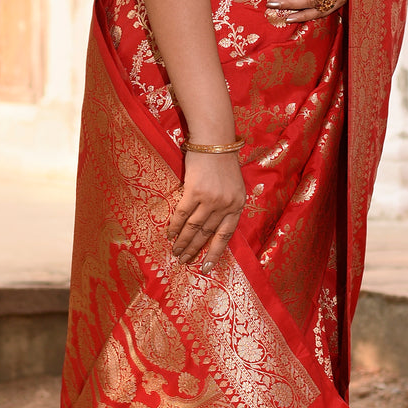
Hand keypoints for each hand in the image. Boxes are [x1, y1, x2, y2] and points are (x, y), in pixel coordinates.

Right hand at [167, 151, 245, 272]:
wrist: (214, 140)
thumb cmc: (222, 162)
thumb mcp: (232, 186)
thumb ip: (225, 205)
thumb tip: (210, 226)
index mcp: (237, 205)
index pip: (226, 235)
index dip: (215, 252)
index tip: (205, 267)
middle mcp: (225, 204)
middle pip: (207, 234)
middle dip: (194, 250)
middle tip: (183, 261)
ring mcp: (210, 199)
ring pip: (194, 227)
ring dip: (183, 242)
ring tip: (175, 252)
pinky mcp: (195, 191)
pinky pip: (182, 214)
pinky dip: (175, 226)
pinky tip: (170, 234)